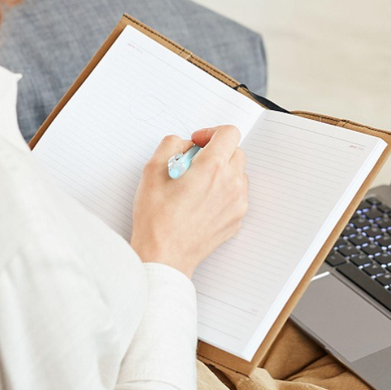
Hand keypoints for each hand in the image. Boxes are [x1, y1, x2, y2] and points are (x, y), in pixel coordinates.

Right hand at [128, 125, 248, 278]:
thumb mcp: (152, 170)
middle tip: (194, 163)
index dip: (211, 132)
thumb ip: (170, 145)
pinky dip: (224, 192)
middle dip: (217, 152)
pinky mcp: (236, 220)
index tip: (197, 143)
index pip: (229, 133)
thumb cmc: (156, 219)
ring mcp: (237, 204)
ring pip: (239, 174)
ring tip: (197, 185)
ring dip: (222, 172)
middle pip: (236, 152)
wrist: (164, 257)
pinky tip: (201, 203)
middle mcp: (231, 184)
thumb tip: (184, 144)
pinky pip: (237, 195)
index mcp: (213, 168)